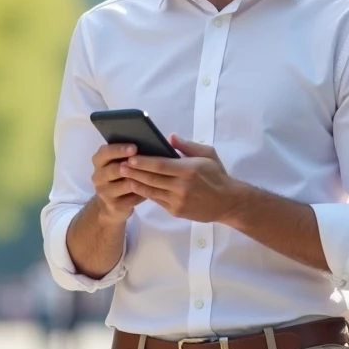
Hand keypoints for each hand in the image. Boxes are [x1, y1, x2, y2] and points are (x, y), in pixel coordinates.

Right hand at [90, 143, 145, 223]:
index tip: (134, 147)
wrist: (110, 205)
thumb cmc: (119, 177)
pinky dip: (142, 193)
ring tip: (153, 175)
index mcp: (99, 161)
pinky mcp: (113, 205)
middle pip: (112, 169)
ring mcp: (104, 192)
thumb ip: (126, 155)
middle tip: (142, 161)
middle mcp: (98, 176)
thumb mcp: (117, 164)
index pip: (105, 152)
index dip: (119, 149)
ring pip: (125, 184)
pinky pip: (131, 198)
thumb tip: (147, 144)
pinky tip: (152, 189)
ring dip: (139, 179)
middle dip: (129, 165)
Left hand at [121, 135, 238, 221]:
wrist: (228, 202)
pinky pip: (157, 200)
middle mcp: (182, 186)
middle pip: (152, 178)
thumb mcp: (207, 154)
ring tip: (123, 176)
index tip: (130, 157)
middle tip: (120, 166)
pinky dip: (145, 193)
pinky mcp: (176, 211)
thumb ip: (187, 145)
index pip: (160, 165)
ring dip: (136, 183)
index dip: (143, 162)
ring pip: (151, 191)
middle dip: (134, 172)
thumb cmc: (217, 175)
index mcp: (189, 169)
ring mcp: (178, 200)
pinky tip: (137, 186)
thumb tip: (170, 137)